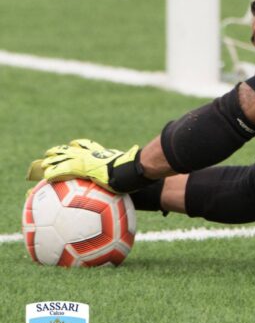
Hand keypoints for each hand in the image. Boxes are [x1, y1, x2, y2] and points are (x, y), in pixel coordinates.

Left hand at [28, 139, 146, 192]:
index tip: (72, 146)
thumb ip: (130, 165)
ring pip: (64, 157)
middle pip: (72, 148)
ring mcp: (86, 159)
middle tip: (51, 153)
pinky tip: (47, 177)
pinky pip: (64, 170)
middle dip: (61, 150)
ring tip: (43, 163)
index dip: (78, 145)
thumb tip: (143, 167)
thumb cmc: (135, 168)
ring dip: (53, 160)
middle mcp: (91, 153)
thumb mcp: (132, 164)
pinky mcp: (82, 168)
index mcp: (101, 152)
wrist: (131, 170)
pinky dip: (55, 173)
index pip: (87, 145)